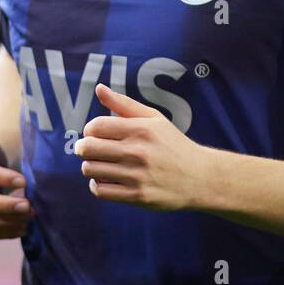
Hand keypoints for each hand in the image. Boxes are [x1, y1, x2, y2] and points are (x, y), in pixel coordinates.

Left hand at [76, 84, 207, 211]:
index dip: (89, 130)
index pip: (96, 126)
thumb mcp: (153, 118)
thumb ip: (124, 104)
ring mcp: (138, 176)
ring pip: (91, 170)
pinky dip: (96, 185)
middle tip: (88, 149)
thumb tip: (99, 88)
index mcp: (141, 129)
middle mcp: (138, 152)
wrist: (200, 177)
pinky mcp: (138, 196)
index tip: (95, 134)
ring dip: (90, 166)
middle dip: (83, 148)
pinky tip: (105, 179)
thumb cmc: (173, 144)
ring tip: (99, 164)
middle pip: (88, 148)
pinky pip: (101, 191)